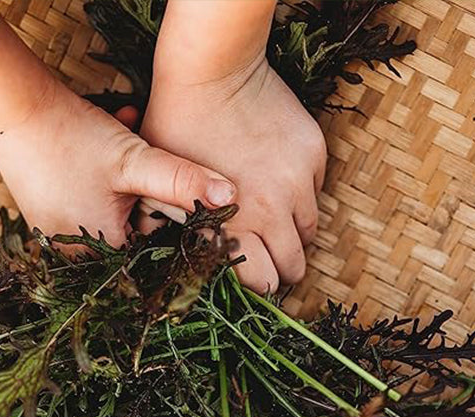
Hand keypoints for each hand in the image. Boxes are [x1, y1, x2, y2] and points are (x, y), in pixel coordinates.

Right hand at [0, 78, 236, 246]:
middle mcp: (77, 254)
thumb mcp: (135, 161)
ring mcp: (56, 236)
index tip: (159, 183)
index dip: (163, 212)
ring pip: (108, 213)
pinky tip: (97, 150)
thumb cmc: (75, 139)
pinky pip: (83, 206)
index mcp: (102, 252)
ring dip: (122, 182)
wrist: (14, 111)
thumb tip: (229, 196)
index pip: (152, 245)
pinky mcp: (44, 217)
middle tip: (135, 161)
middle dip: (140, 193)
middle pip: (129, 228)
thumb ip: (182, 181)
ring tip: (118, 142)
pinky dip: (98, 182)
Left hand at [141, 57, 326, 291]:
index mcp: (231, 226)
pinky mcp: (312, 154)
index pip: (264, 283)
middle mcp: (271, 211)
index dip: (259, 287)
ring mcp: (296, 182)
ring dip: (293, 233)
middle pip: (295, 267)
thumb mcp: (158, 189)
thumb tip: (169, 258)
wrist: (210, 71)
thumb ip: (171, 230)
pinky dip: (300, 194)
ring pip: (309, 231)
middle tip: (269, 259)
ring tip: (273, 222)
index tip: (254, 281)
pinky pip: (315, 190)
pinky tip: (277, 180)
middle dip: (283, 270)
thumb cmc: (174, 130)